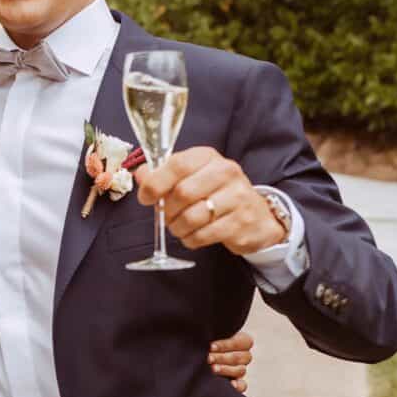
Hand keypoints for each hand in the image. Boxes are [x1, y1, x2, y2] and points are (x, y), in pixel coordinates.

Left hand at [135, 147, 285, 254]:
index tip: (146, 197)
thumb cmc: (215, 192)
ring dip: (177, 227)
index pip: (177, 164)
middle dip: (167, 210)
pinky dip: (190, 239)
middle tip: (166, 216)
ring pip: (192, 217)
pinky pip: (204, 235)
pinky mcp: (241, 222)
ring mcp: (237, 197)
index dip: (155, 183)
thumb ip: (163, 174)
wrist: (256, 215)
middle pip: (183, 193)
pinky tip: (192, 235)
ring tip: (178, 227)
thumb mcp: (190, 176)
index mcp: (208, 157)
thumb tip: (140, 174)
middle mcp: (226, 172)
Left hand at [208, 331, 252, 392]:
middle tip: (208, 358)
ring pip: (241, 370)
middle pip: (240, 357)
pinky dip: (238, 386)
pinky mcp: (236, 383)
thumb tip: (205, 334)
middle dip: (222, 357)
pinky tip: (231, 385)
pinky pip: (242, 386)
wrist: (193, 354)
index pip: (243, 342)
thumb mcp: (209, 334)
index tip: (211, 346)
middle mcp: (243, 355)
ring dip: (226, 369)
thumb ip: (212, 333)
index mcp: (241, 340)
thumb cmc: (202, 339)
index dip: (227, 344)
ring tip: (212, 369)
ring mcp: (240, 369)